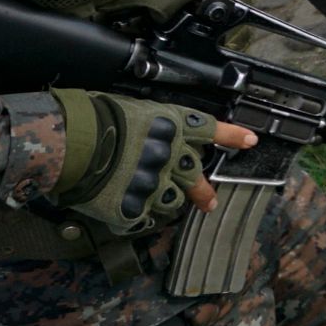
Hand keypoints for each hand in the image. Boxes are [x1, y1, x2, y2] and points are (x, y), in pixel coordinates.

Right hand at [48, 89, 258, 234]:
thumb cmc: (97, 116)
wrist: (75, 142)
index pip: (212, 131)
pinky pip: (145, 216)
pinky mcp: (135, 206)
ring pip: (174, 200)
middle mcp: (172, 156)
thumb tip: (148, 132)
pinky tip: (132, 214)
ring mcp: (156, 183)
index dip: (232, 136)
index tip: (251, 141)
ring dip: (173, 204)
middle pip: (195, 175)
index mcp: (173, 126)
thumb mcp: (134, 109)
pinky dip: (139, 215)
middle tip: (211, 202)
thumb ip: (151, 126)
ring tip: (169, 210)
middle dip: (203, 191)